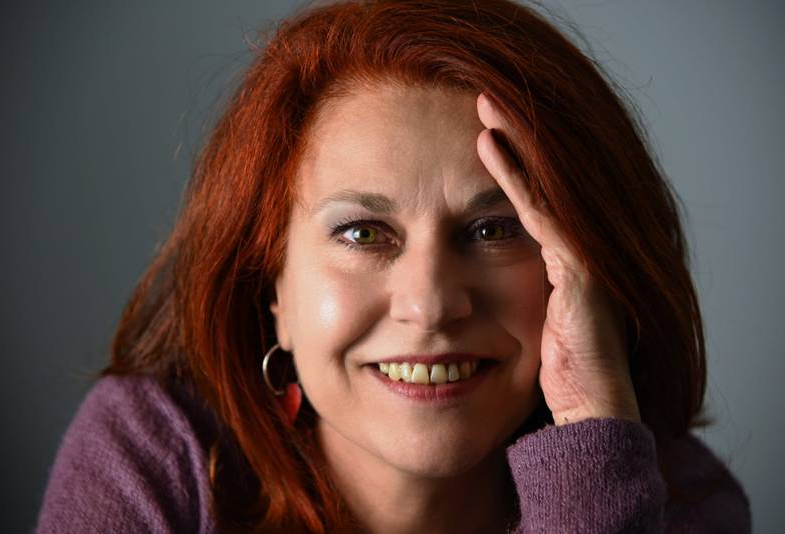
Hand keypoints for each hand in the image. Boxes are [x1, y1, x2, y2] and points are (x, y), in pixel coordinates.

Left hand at [475, 93, 640, 425]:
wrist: (589, 414)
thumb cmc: (555, 378)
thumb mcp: (522, 327)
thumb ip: (506, 296)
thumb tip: (466, 287)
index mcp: (563, 261)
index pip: (537, 197)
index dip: (514, 161)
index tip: (484, 132)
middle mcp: (576, 251)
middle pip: (547, 180)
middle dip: (516, 137)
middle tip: (484, 99)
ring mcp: (581, 258)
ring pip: (546, 187)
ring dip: (515, 143)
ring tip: (485, 106)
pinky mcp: (578, 272)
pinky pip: (542, 214)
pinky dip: (516, 179)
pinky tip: (491, 148)